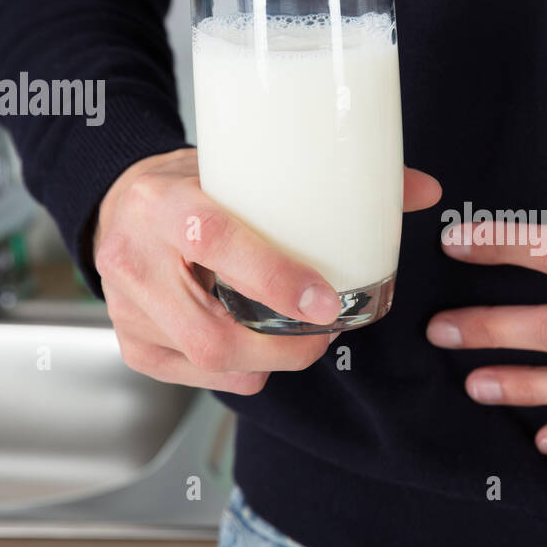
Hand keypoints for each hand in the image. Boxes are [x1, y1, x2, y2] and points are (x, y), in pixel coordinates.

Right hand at [94, 147, 440, 393]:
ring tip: (300, 336)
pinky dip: (243, 372)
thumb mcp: (247, 167)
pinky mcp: (133, 345)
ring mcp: (126, 310)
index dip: (275, 279)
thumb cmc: (196, 184)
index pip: (216, 242)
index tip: (326, 300)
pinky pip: (201, 378)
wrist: (120, 203)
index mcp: (164, 202)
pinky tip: (259, 346)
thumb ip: (332, 181)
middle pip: (213, 333)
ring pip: (210, 363)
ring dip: (269, 361)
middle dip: (284, 347)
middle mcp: (133, 258)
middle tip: (327, 331)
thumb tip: (425, 190)